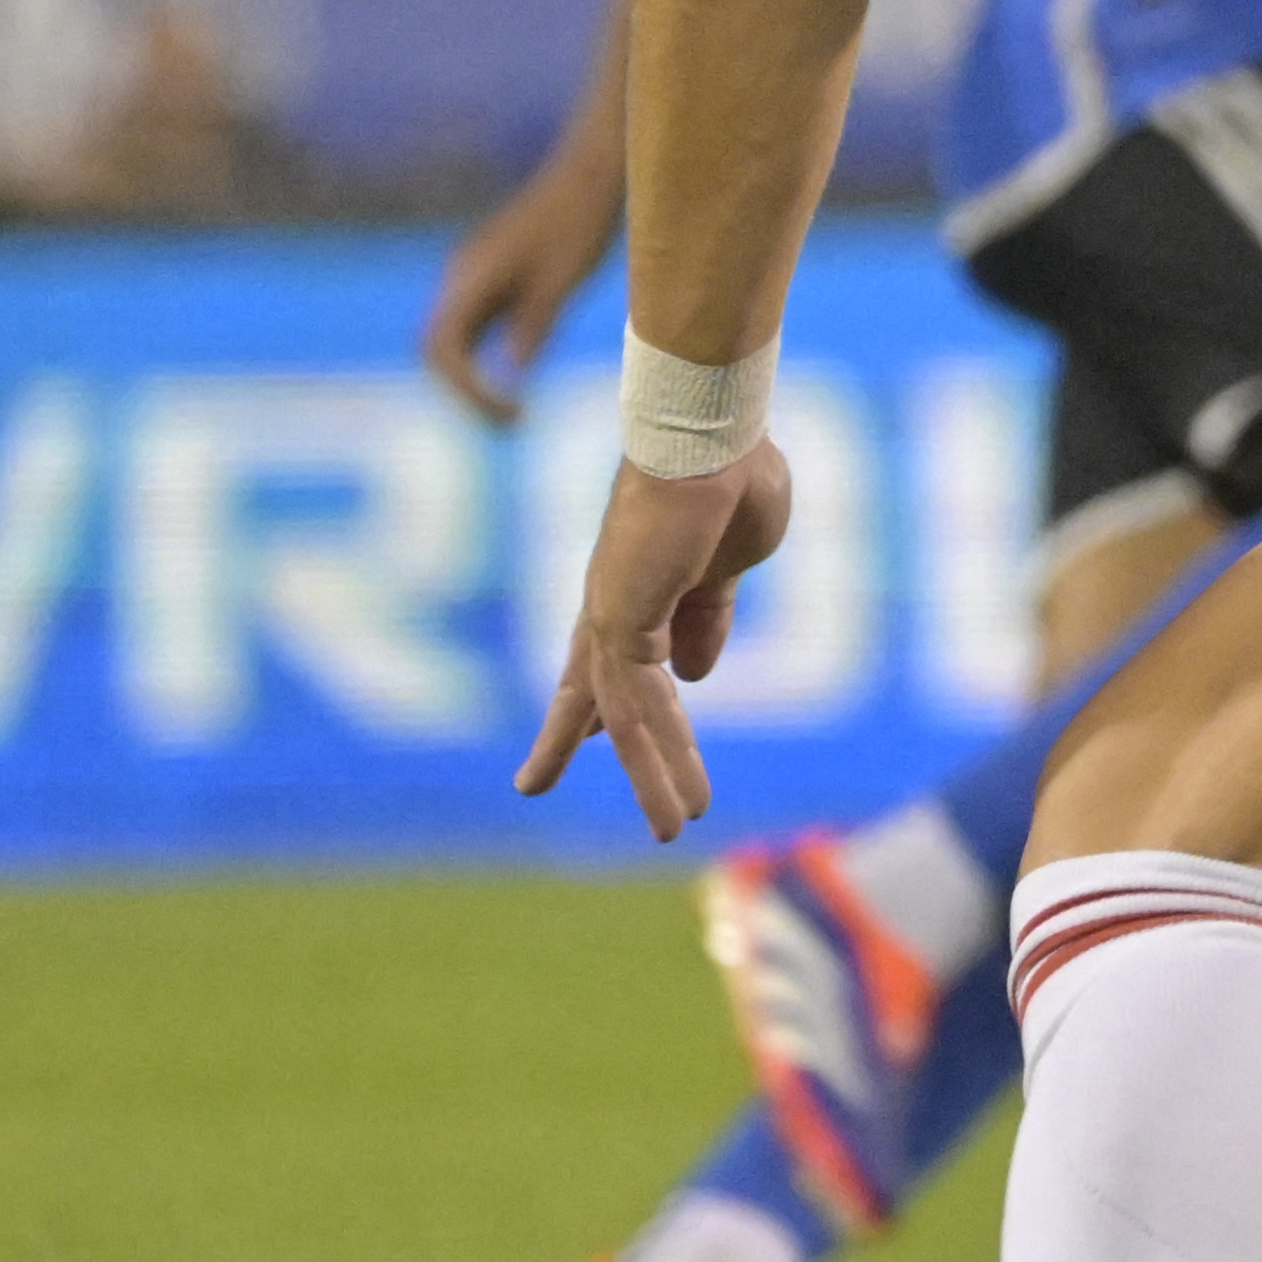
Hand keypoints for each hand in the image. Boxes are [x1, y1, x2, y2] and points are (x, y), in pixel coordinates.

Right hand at [421, 146, 620, 423]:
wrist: (592, 171)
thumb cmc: (581, 220)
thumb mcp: (562, 280)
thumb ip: (534, 325)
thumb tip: (514, 371)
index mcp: (470, 276)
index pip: (442, 352)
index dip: (467, 392)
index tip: (512, 413)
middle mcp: (462, 276)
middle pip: (439, 351)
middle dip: (465, 393)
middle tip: (510, 423)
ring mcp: (476, 274)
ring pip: (456, 340)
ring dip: (474, 378)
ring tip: (515, 412)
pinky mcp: (495, 274)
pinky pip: (478, 326)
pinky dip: (488, 358)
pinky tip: (523, 375)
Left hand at [515, 439, 794, 832]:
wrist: (715, 431)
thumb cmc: (733, 473)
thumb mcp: (732, 563)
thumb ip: (709, 616)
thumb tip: (696, 675)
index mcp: (641, 581)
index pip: (609, 650)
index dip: (593, 690)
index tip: (577, 731)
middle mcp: (614, 601)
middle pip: (583, 685)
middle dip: (561, 737)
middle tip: (528, 784)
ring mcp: (612, 612)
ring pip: (621, 716)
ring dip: (651, 777)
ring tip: (674, 829)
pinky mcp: (622, 622)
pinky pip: (640, 707)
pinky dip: (663, 758)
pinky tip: (684, 797)